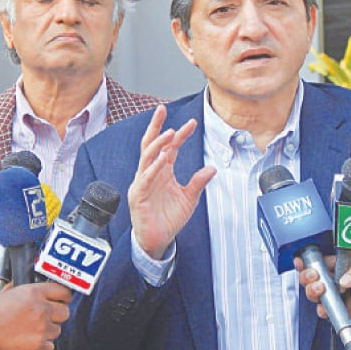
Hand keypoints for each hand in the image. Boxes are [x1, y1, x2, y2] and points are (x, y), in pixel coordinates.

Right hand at [0, 282, 72, 349]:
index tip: (62, 299)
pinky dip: (42, 346)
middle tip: (47, 317)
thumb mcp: (3, 294)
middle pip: (64, 311)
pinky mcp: (38, 346)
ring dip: (48, 331)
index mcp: (33, 293)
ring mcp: (41, 329)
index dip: (63, 296)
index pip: (62, 291)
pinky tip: (30, 341)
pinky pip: (50, 346)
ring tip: (32, 330)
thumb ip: (18, 290)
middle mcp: (41, 310)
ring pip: (57, 330)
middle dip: (57, 314)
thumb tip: (22, 287)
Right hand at [128, 105, 215, 258]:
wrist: (158, 240)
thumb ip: (198, 182)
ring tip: (170, 133)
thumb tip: (212, 168)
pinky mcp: (138, 196)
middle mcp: (151, 173)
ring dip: (157, 144)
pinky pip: (145, 179)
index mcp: (162, 171)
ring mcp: (142, 183)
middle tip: (162, 109)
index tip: (192, 122)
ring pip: (146, 157)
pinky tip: (161, 160)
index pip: (169, 147)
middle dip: (156, 126)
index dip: (180, 134)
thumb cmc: (170, 218)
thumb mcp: (189, 198)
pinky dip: (153, 168)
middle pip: (151, 144)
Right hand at [297, 256, 350, 332]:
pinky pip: (330, 312)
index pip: (324, 261)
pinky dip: (324, 310)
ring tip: (320, 289)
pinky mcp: (348, 311)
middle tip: (314, 276)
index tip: (303, 260)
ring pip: (319, 295)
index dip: (311, 261)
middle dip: (308, 276)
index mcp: (348, 265)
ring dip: (313, 291)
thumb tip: (343, 280)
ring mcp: (344, 296)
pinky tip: (326, 307)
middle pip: (316, 278)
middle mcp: (343, 280)